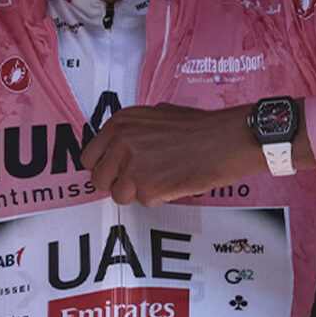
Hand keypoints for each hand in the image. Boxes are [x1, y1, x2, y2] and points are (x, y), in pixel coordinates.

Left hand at [80, 103, 268, 206]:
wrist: (226, 140)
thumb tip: (120, 145)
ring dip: (138, 192)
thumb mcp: (158, 114)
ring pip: (119, 195)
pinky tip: (174, 181)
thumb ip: (133, 131)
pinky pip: (144, 202)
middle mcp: (121, 142)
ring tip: (161, 178)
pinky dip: (159, 197)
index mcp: (120, 123)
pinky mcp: (147, 188)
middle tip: (139, 178)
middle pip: (98, 179)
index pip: (90, 156)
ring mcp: (132, 166)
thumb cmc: (200, 127)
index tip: (116, 170)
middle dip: (117, 182)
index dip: (105, 166)